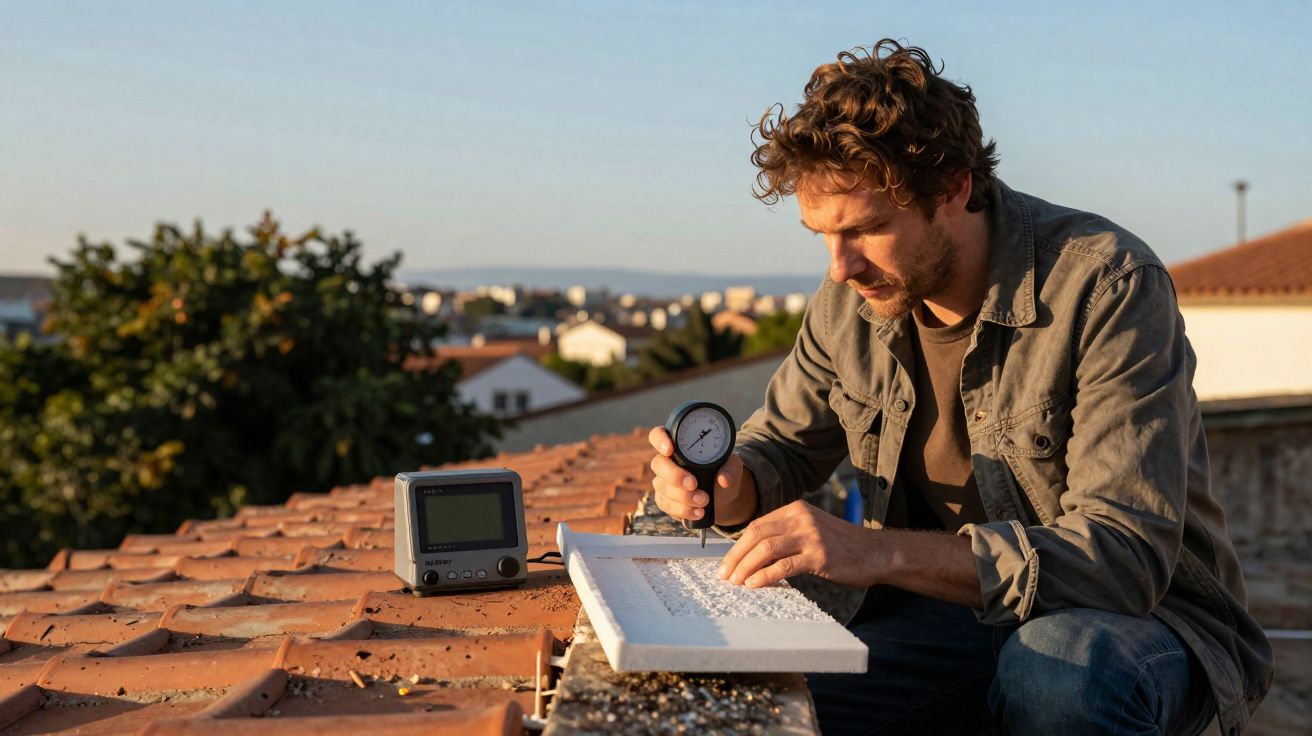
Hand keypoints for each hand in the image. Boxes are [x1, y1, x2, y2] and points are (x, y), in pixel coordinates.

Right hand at [647, 425, 747, 522]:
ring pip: (662, 487)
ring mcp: (663, 481)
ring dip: (683, 496)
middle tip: (693, 484)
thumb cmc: (723, 473)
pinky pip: (666, 505)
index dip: (660, 439)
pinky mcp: (664, 499)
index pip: (658, 435)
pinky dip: (683, 510)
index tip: (670, 449)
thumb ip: (731, 469)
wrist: (722, 497)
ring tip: (704, 500)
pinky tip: (698, 512)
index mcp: (679, 445)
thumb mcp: (733, 467)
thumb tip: (723, 478)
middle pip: (658, 464)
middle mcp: (667, 461)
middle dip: (675, 476)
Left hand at [716, 499, 879, 588]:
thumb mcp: (812, 530)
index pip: (758, 525)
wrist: (876, 552)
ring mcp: (810, 535)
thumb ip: (787, 535)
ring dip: (746, 567)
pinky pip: (784, 565)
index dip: (738, 545)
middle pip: (757, 534)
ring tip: (736, 582)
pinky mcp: (819, 555)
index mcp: (796, 509)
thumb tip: (756, 554)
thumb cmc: (843, 546)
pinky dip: (765, 576)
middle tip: (724, 575)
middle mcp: (801, 518)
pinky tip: (755, 585)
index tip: (728, 563)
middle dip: (736, 556)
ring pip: (766, 549)